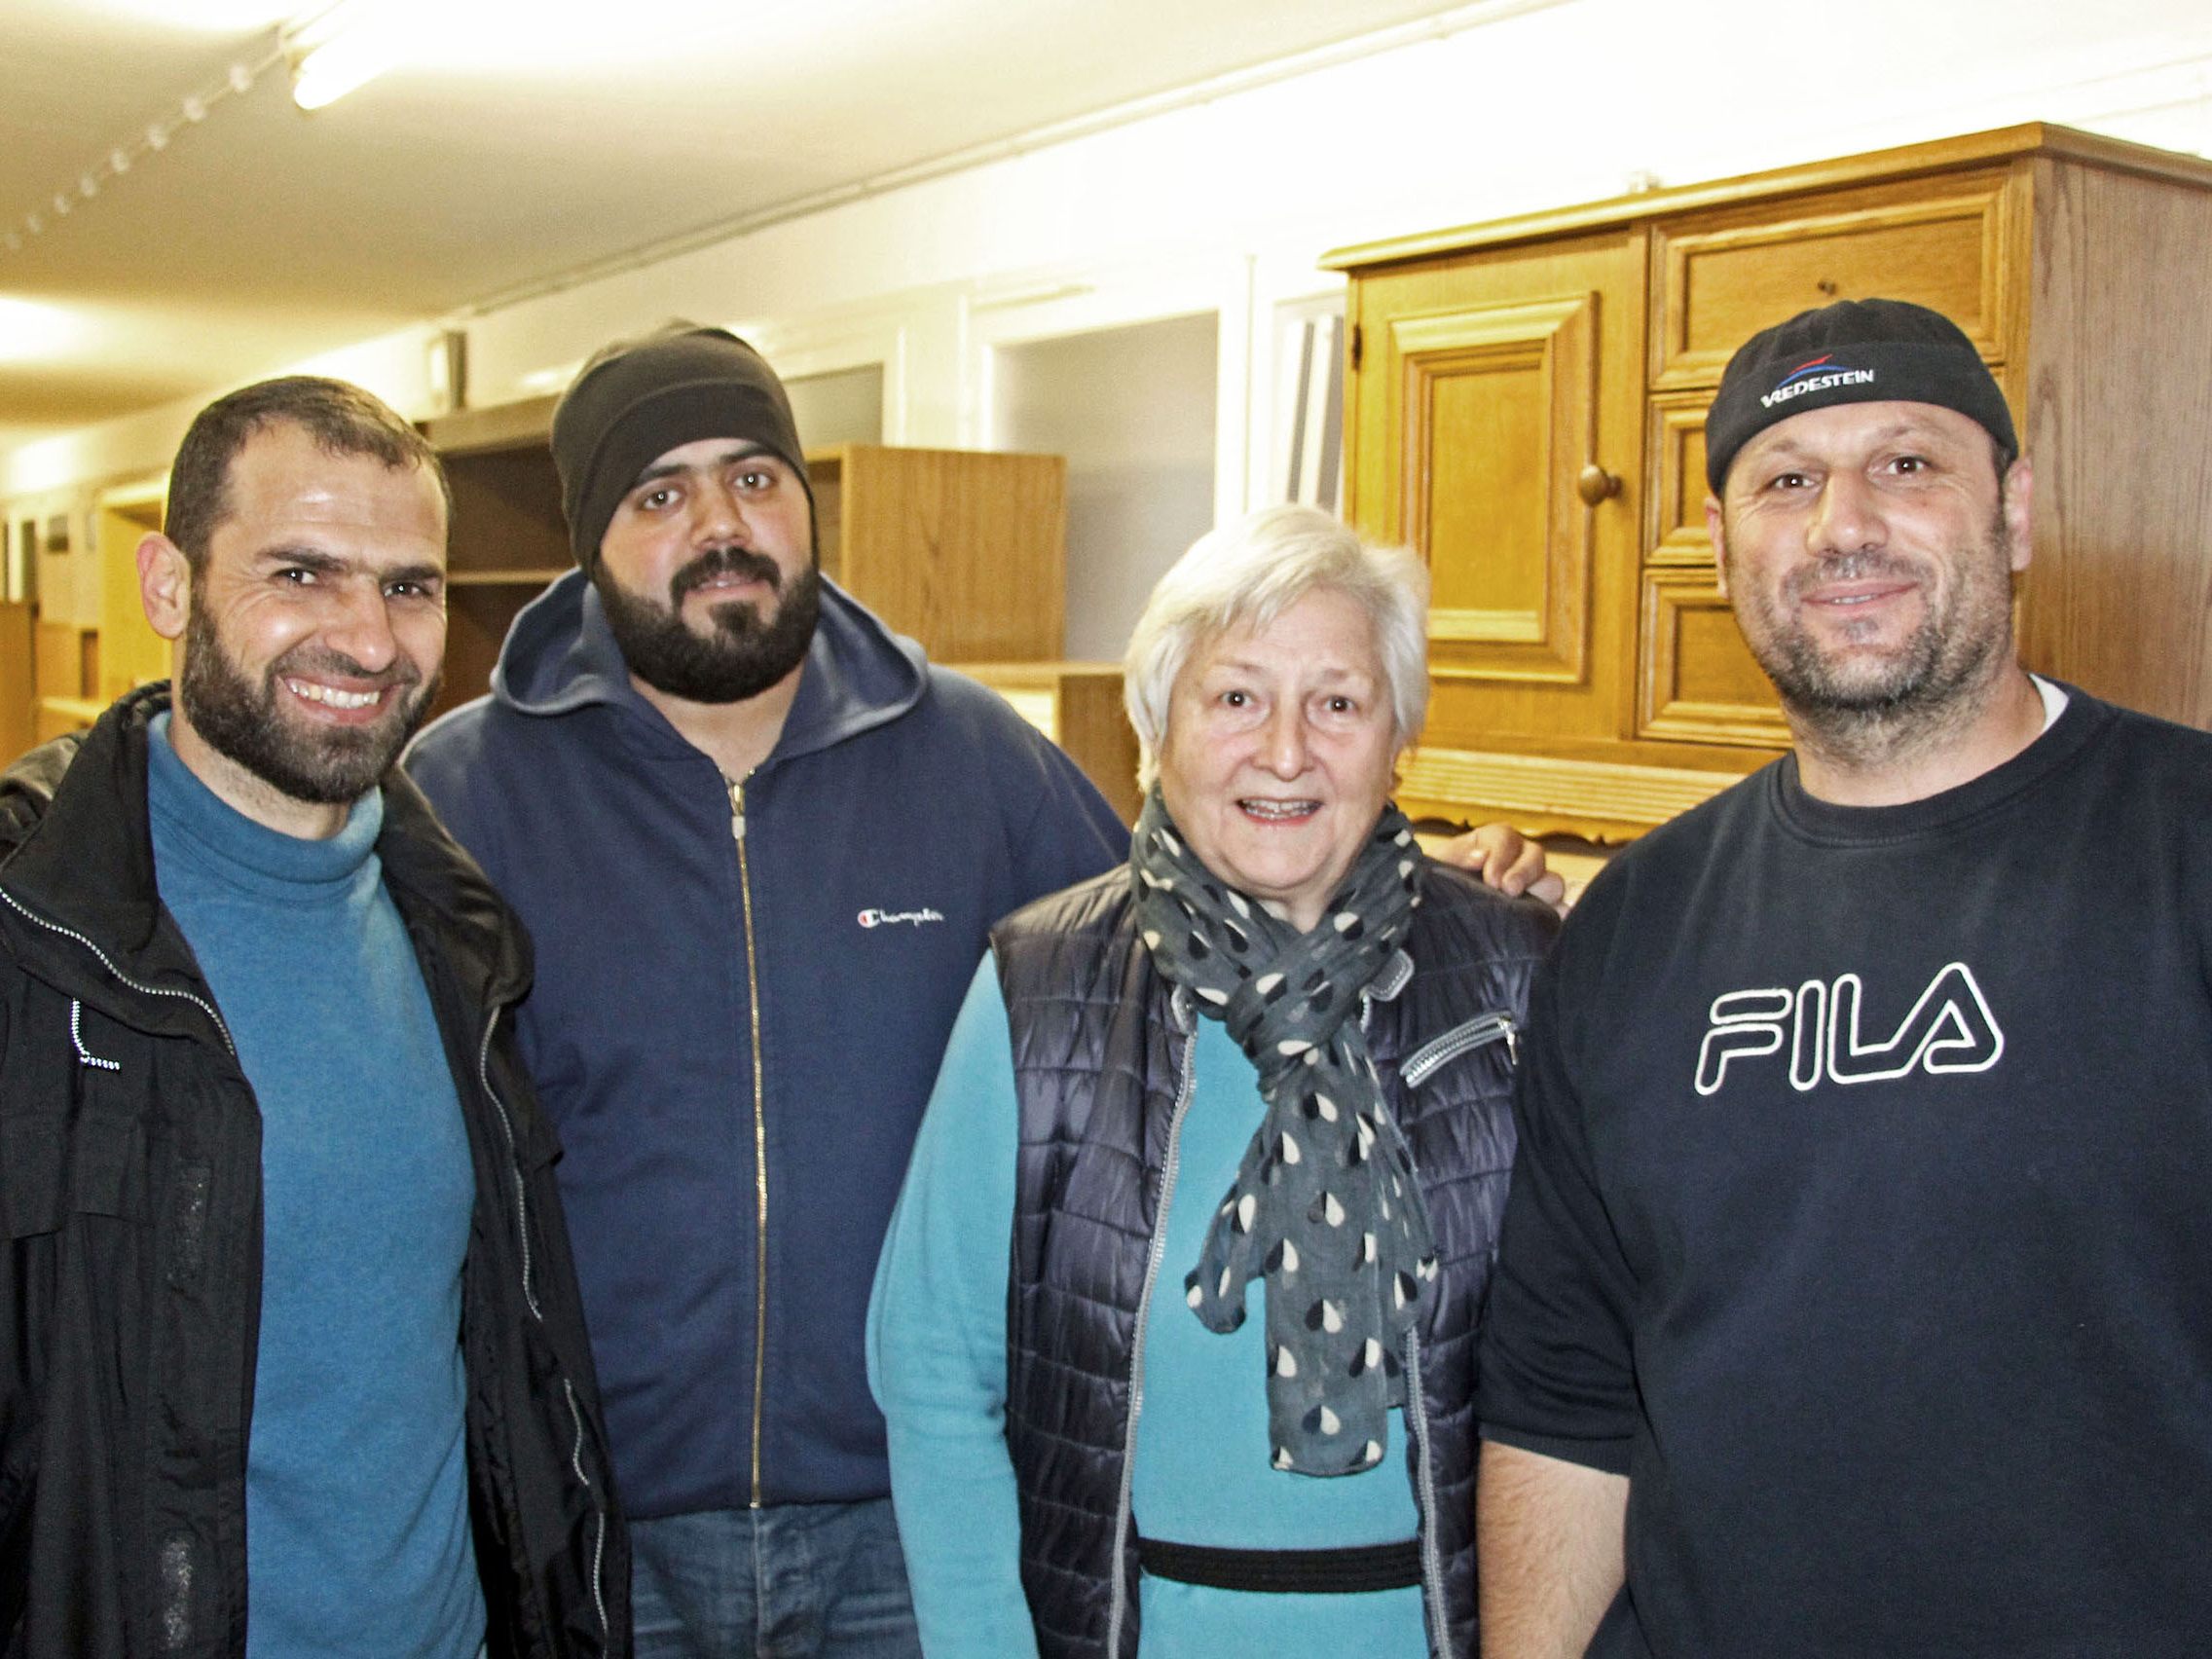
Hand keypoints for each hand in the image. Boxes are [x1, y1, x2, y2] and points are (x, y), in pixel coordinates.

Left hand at [1434, 823, 1567, 912]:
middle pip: (1535, 856)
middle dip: (1524, 872)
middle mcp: (1517, 860)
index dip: (1501, 854)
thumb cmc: (1439, 888)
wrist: (1441, 919)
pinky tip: (1551, 928)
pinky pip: (1561, 912)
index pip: (1505, 837)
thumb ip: (1456, 858)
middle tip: (1509, 891)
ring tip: (1526, 913)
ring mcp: (1534, 886)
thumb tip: (1480, 857)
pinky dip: (1560, 917)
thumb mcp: (1440, 868)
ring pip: (1552, 883)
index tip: (1491, 878)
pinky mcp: (1542, 913)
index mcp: (1492, 843)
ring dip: (1542, 895)